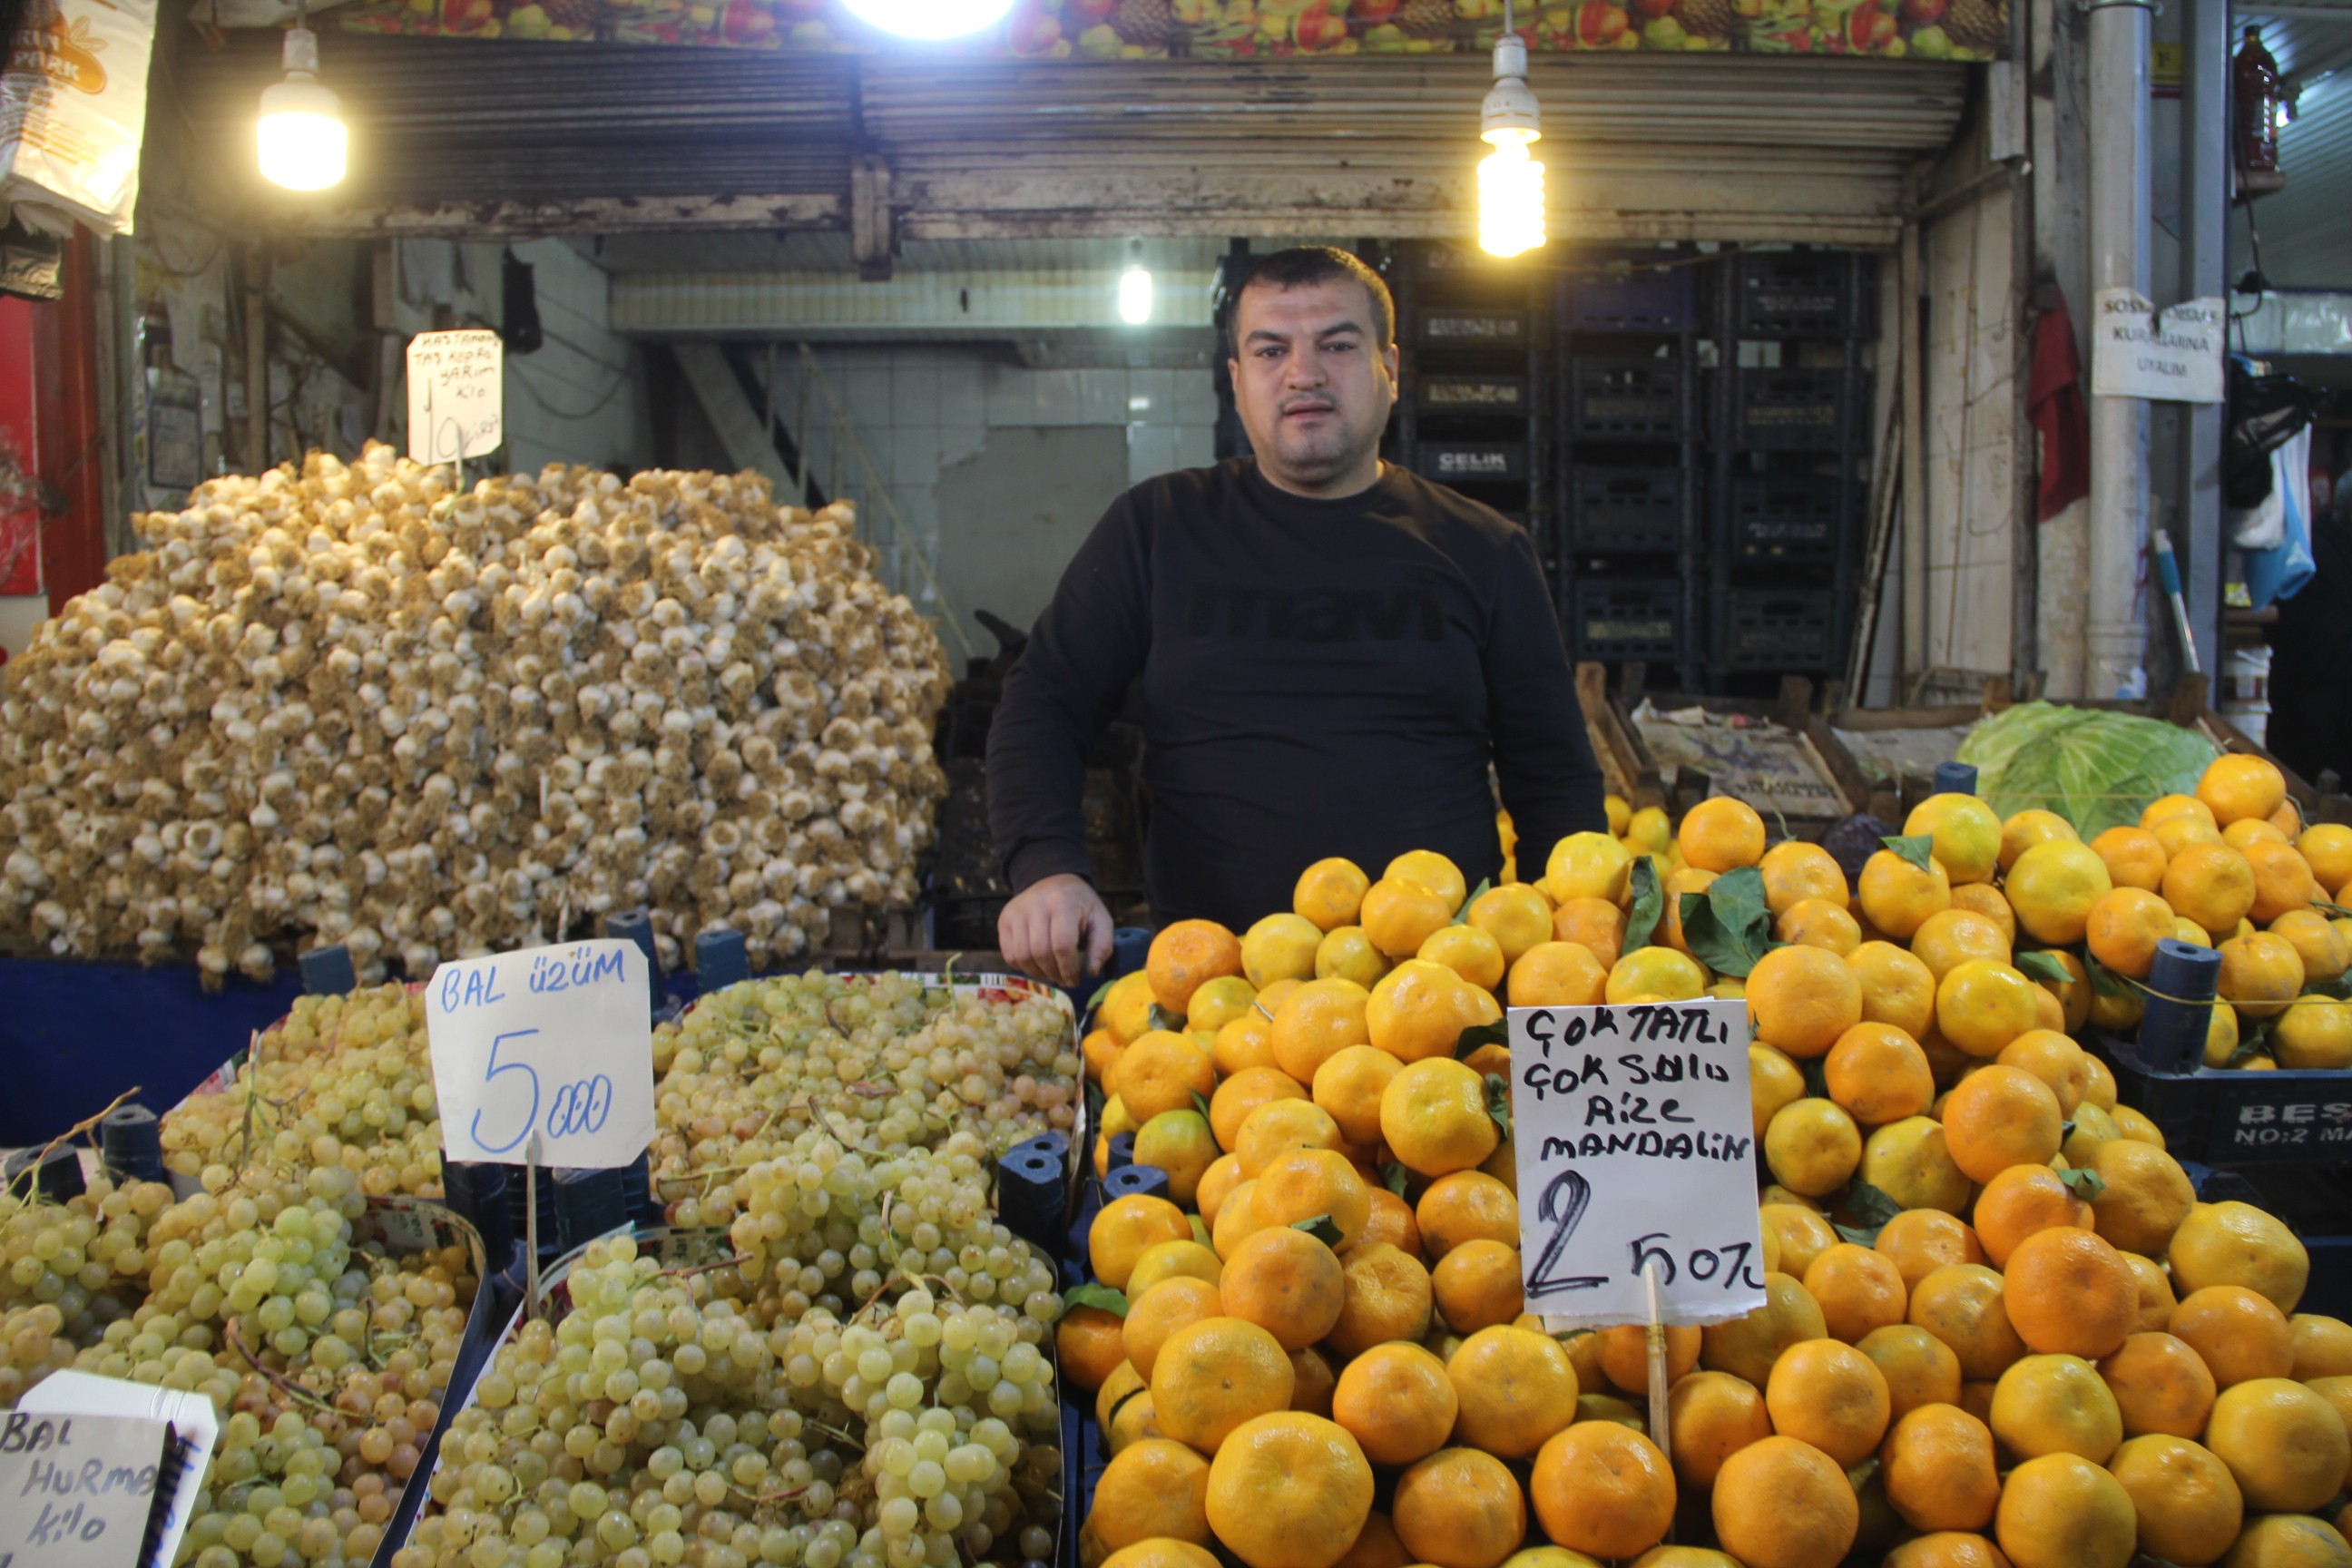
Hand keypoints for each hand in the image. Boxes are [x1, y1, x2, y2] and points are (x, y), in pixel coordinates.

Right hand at [997, 874, 1114, 988]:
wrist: (1052, 882)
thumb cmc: (1079, 905)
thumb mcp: (1100, 919)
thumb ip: (1101, 946)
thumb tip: (1092, 972)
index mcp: (1062, 901)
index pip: (1062, 945)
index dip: (1069, 969)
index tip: (1076, 979)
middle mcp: (1035, 904)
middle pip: (1041, 953)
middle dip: (1055, 974)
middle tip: (1065, 979)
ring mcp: (1016, 912)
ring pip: (1022, 957)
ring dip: (1039, 973)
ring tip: (1053, 973)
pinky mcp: (1004, 920)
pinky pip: (1009, 955)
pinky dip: (1024, 967)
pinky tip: (1038, 965)